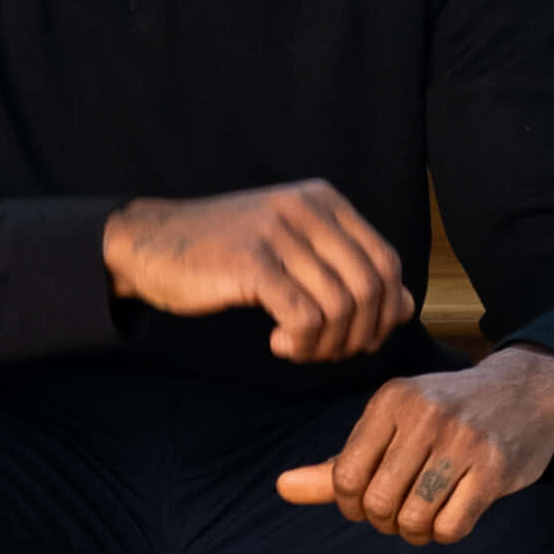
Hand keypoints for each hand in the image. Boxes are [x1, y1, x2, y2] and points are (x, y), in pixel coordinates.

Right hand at [103, 179, 414, 364]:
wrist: (149, 243)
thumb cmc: (223, 255)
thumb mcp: (293, 249)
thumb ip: (344, 269)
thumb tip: (405, 307)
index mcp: (325, 202)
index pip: (387, 263)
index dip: (384, 312)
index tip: (357, 339)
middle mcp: (308, 209)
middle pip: (370, 288)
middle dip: (358, 335)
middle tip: (326, 352)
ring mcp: (279, 233)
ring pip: (341, 307)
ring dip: (326, 345)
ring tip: (297, 348)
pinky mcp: (252, 262)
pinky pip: (305, 317)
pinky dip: (301, 342)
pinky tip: (277, 343)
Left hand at [275, 344, 553, 543]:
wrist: (528, 389)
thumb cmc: (449, 413)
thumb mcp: (392, 424)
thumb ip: (337, 462)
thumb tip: (281, 488)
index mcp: (390, 400)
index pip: (345, 477)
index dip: (352, 505)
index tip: (370, 502)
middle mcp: (424, 415)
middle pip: (377, 503)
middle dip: (385, 520)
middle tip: (401, 511)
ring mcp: (462, 440)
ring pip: (413, 519)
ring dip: (416, 532)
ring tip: (425, 516)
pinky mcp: (494, 468)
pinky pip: (451, 527)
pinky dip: (445, 532)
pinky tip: (452, 514)